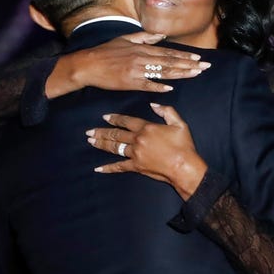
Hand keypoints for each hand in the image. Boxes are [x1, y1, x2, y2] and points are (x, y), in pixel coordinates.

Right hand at [45, 32, 210, 97]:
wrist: (89, 64)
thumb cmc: (106, 52)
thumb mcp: (125, 39)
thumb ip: (144, 37)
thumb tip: (161, 36)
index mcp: (142, 48)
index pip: (168, 52)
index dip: (184, 56)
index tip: (198, 58)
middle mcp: (142, 58)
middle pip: (170, 62)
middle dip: (189, 64)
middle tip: (205, 67)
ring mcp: (136, 71)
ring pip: (163, 72)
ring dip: (180, 74)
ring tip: (195, 74)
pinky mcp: (129, 82)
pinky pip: (147, 85)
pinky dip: (159, 87)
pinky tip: (170, 88)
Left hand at [86, 103, 206, 199]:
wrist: (184, 167)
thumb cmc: (183, 146)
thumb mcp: (179, 124)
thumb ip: (166, 111)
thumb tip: (154, 104)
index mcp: (146, 128)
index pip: (126, 121)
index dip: (115, 119)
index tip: (105, 117)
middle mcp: (138, 140)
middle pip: (116, 134)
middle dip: (102, 132)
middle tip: (89, 131)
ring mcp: (135, 154)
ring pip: (115, 147)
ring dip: (102, 144)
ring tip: (91, 141)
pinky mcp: (136, 167)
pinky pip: (119, 167)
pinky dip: (108, 168)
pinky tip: (98, 169)